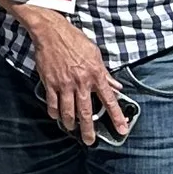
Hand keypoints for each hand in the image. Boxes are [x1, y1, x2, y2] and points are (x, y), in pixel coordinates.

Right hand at [22, 9, 127, 142]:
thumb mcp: (95, 54)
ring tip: (72, 129)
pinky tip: (56, 115)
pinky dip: (54, 112)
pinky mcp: (50, 82)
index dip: (117, 117)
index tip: (122, 129)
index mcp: (95, 75)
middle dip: (88, 130)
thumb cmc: (74, 40)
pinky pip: (52, 103)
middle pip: (86, 112)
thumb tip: (116, 85)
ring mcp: (64, 84)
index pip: (109, 100)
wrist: (52, 32)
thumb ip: (105, 73)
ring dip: (70, 123)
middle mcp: (81, 82)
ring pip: (68, 111)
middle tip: (90, 141)